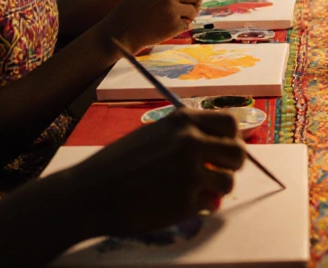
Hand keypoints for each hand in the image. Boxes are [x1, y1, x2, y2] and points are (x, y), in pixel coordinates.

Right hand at [67, 109, 244, 237]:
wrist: (89, 193)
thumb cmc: (117, 165)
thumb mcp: (152, 135)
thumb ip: (185, 138)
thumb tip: (216, 150)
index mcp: (182, 121)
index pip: (229, 123)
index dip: (231, 138)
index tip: (223, 149)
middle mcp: (191, 142)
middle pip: (238, 152)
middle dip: (231, 165)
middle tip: (217, 173)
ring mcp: (191, 172)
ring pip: (228, 182)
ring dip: (217, 189)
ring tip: (196, 191)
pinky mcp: (186, 201)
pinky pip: (209, 205)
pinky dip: (198, 207)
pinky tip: (176, 204)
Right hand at [102, 0, 203, 52]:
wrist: (122, 29)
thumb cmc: (137, 7)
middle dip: (195, 0)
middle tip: (186, 6)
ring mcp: (171, 9)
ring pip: (194, 9)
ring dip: (188, 13)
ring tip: (172, 16)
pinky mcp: (173, 25)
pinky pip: (188, 23)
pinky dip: (181, 25)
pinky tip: (167, 25)